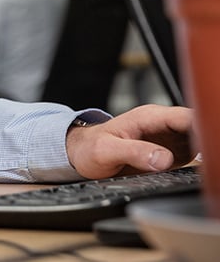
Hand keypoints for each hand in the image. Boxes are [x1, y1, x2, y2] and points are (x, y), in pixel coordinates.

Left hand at [65, 104, 195, 178]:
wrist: (82, 154)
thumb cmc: (89, 147)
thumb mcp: (105, 150)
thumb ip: (133, 152)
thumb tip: (163, 158)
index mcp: (149, 117)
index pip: (186, 118)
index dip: (202, 129)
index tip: (207, 145)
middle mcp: (162, 125)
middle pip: (198, 127)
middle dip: (207, 140)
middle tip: (209, 160)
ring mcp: (169, 139)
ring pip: (199, 140)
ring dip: (205, 150)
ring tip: (207, 167)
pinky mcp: (172, 153)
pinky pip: (194, 153)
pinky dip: (201, 161)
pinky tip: (203, 171)